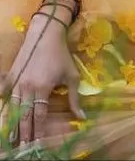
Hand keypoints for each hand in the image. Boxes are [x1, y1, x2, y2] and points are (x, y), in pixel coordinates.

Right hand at [0, 12, 85, 147]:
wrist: (45, 32)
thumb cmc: (61, 54)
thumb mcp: (72, 75)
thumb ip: (75, 98)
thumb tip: (82, 117)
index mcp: (43, 88)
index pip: (39, 116)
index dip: (38, 131)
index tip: (37, 143)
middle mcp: (27, 87)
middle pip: (24, 115)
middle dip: (23, 133)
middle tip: (22, 148)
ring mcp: (17, 81)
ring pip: (13, 107)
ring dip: (13, 123)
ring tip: (12, 138)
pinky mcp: (11, 75)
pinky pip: (5, 92)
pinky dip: (4, 103)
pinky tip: (4, 114)